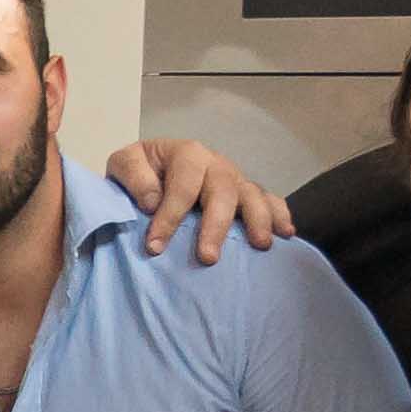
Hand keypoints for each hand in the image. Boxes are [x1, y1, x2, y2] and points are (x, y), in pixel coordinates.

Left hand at [103, 136, 292, 262]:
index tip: (155, 247)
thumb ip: (133, 177)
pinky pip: (268, 199)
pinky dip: (280, 214)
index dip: (169, 216)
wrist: (150, 170)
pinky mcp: (245, 193)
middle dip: (216, 225)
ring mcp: (234, 178)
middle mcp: (215, 163)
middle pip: (223, 190)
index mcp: (186, 153)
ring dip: (258, 220)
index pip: (182, 185)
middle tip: (208, 258)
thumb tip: (152, 201)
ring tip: (260, 245)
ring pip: (252, 195)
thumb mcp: (124, 165)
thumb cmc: (139, 172)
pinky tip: (286, 233)